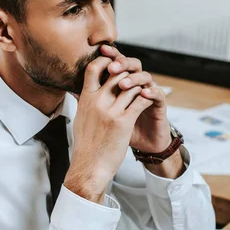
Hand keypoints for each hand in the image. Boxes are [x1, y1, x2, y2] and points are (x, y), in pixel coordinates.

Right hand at [64, 54, 152, 202]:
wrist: (90, 166)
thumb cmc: (86, 146)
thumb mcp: (80, 119)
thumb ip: (83, 103)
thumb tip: (80, 93)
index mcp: (85, 100)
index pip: (93, 69)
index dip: (106, 62)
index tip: (114, 65)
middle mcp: (97, 102)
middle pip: (115, 74)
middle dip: (127, 73)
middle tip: (134, 76)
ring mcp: (110, 111)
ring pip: (130, 86)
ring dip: (139, 85)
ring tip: (143, 88)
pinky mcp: (123, 122)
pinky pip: (139, 101)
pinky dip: (146, 97)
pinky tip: (150, 99)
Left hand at [100, 45, 170, 153]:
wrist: (143, 144)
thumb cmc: (122, 129)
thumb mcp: (104, 115)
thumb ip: (91, 100)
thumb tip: (71, 91)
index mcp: (122, 83)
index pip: (117, 62)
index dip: (110, 55)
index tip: (101, 50)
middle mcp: (136, 85)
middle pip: (132, 65)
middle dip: (122, 63)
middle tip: (112, 67)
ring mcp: (148, 93)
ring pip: (145, 76)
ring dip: (134, 78)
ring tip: (124, 84)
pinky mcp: (159, 105)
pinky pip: (158, 94)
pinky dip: (152, 92)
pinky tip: (144, 93)